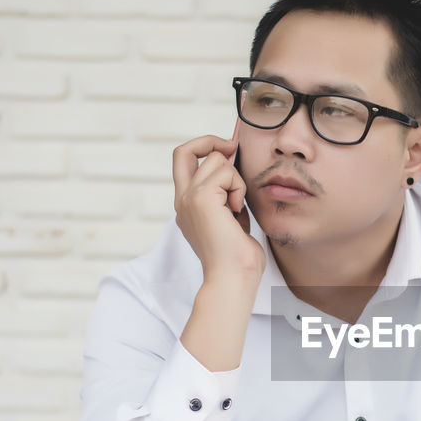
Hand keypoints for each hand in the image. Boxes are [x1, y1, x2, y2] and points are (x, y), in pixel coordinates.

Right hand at [172, 135, 264, 283]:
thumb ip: (229, 196)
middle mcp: (182, 200)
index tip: (228, 150)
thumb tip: (235, 169)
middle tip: (233, 149)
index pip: (184, 162)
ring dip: (235, 179)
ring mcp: (188, 198)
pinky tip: (237, 211)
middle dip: (211, 143)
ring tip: (237, 207)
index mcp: (187, 206)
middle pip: (185, 150)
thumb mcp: (233, 219)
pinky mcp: (200, 198)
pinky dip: (238, 188)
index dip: (204, 148)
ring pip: (215, 160)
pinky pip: (226, 172)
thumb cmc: (238, 258)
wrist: (233, 278)